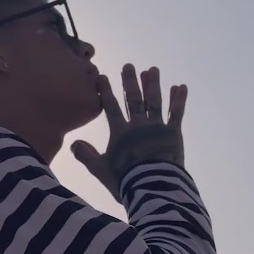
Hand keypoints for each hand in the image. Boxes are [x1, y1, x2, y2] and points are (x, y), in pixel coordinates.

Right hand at [72, 64, 186, 193]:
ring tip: (152, 69)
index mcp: (120, 132)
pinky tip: (180, 87)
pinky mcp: (173, 133)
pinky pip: (176, 113)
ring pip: (154, 101)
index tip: (103, 76)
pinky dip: (179, 100)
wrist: (152, 186)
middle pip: (133, 99)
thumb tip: (73, 143)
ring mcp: (157, 127)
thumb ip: (86, 155)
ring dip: (153, 85)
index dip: (106, 91)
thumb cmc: (124, 180)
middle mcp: (138, 125)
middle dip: (130, 82)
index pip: (111, 107)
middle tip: (129, 66)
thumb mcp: (100, 169)